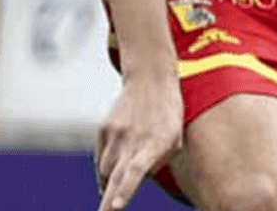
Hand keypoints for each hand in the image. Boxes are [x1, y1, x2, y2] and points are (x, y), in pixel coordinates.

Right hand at [95, 73, 183, 210]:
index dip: (125, 191)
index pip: (136, 171)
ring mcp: (116, 133)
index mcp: (155, 143)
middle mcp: (132, 139)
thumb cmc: (168, 114)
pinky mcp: (104, 128)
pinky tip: (110, 178)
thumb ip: (159, 161)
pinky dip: (105, 170)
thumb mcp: (175, 139)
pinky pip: (101, 158)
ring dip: (109, 187)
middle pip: (115, 178)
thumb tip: (138, 178)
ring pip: (105, 170)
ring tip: (111, 202)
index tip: (114, 207)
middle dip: (107, 203)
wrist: (150, 78)